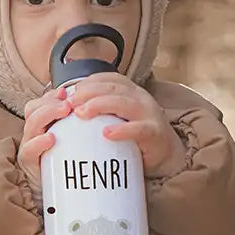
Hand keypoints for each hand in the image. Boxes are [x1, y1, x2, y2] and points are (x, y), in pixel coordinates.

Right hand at [17, 85, 72, 200]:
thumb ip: (82, 133)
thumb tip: (106, 117)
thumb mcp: (74, 147)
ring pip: (31, 124)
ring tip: (65, 112)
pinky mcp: (28, 163)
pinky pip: (29, 150)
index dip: (51, 95)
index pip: (41, 103)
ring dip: (47, 114)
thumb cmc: (65, 170)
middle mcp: (33, 134)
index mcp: (42, 126)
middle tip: (69, 103)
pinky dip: (39, 142)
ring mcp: (29, 147)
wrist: (54, 199)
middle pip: (33, 109)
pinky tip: (51, 138)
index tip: (67, 92)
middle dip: (51, 102)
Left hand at [66, 73, 187, 178]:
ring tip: (81, 113)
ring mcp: (149, 114)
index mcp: (130, 91)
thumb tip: (69, 109)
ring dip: (100, 105)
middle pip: (112, 88)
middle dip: (88, 92)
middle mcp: (140, 98)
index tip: (69, 92)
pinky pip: (138, 129)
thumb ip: (101, 112)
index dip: (88, 82)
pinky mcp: (154, 133)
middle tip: (69, 103)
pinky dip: (122, 130)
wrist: (165, 155)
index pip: (109, 78)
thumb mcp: (118, 119)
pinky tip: (106, 133)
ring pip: (123, 103)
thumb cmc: (135, 137)